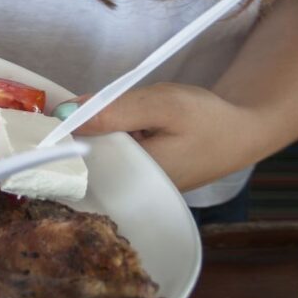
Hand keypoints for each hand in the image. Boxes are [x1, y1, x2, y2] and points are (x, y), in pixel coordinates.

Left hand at [57, 83, 257, 190]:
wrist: (241, 133)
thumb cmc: (207, 120)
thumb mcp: (162, 105)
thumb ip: (115, 110)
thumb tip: (68, 114)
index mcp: (134, 181)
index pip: (81, 162)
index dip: (65, 137)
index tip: (55, 116)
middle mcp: (131, 192)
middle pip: (87, 161)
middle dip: (85, 134)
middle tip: (99, 111)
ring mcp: (136, 189)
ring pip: (100, 158)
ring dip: (100, 136)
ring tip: (122, 122)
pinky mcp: (140, 180)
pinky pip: (114, 159)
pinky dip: (114, 141)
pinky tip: (129, 130)